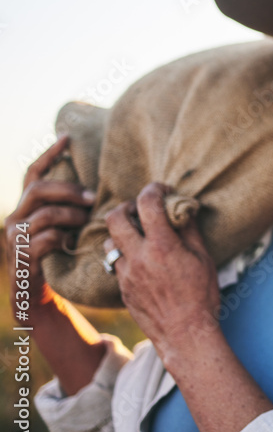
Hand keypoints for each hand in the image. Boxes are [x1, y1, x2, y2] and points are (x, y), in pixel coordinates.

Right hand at [4, 135, 93, 322]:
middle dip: (68, 190)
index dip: (49, 154)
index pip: (33, 173)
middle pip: (38, 190)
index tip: (67, 137)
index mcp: (26, 207)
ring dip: (71, 217)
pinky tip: (71, 244)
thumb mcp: (64, 226)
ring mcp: (15, 238)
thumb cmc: (59, 255)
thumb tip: (98, 186)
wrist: (39, 294)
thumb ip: (70, 207)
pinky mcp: (22, 257)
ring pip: (44, 214)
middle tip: (92, 197)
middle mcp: (15, 218)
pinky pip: (45, 239)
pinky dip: (62, 239)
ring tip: (86, 222)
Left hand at [106, 183, 221, 365]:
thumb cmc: (201, 296)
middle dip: (125, 207)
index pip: (147, 203)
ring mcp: (126, 275)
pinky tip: (141, 261)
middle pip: (114, 218)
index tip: (162, 189)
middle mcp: (139, 257)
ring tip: (138, 237)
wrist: (185, 334)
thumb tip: (184, 207)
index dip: (154, 189)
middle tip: (139, 210)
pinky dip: (125, 256)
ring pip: (109, 242)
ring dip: (121, 234)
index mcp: (162, 246)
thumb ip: (190, 230)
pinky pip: (115, 265)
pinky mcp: (122, 289)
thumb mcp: (204, 258)